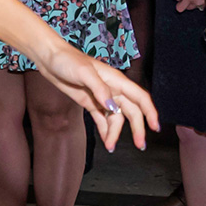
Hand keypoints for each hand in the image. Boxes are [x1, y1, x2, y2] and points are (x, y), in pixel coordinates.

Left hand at [37, 43, 157, 151]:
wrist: (50, 59)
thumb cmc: (68, 61)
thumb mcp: (84, 73)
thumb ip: (100, 89)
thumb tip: (112, 107)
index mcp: (117, 81)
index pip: (140, 98)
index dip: (150, 112)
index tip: (155, 127)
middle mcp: (113, 90)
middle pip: (131, 112)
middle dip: (137, 128)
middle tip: (140, 146)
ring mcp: (101, 97)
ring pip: (116, 118)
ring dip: (116, 133)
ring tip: (111, 146)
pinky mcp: (90, 102)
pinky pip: (102, 119)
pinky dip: (105, 130)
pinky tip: (106, 140)